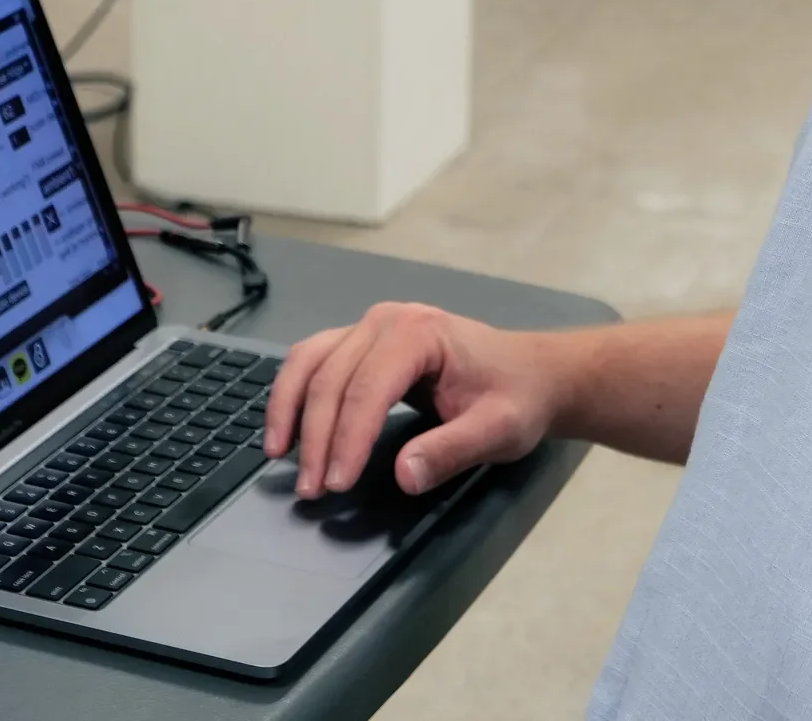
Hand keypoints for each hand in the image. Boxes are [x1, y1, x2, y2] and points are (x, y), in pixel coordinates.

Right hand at [264, 303, 563, 498]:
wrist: (530, 372)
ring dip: (289, 410)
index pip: (368, 389)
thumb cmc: (517, 396)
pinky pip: (313, 360)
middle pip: (332, 377)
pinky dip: (293, 393)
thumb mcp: (499, 429)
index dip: (347, 439)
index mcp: (419, 333)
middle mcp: (386, 320)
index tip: (336, 485)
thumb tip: (403, 475)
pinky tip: (287, 429)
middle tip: (311, 491)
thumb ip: (451, 451)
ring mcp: (370, 326)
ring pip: (310, 362)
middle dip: (316, 437)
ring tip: (280, 459)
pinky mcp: (361, 341)